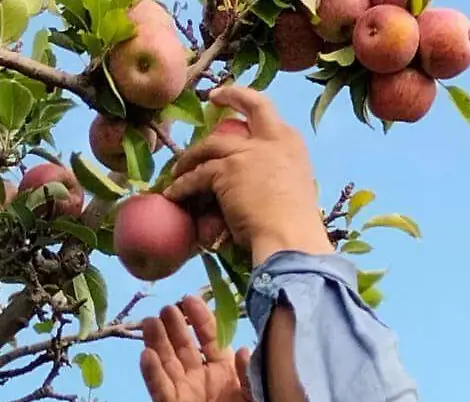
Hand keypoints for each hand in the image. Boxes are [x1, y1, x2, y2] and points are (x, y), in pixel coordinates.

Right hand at [139, 295, 268, 401]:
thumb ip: (250, 377)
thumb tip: (244, 348)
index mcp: (224, 371)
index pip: (209, 337)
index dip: (200, 318)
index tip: (189, 298)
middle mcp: (200, 377)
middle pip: (183, 345)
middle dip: (174, 325)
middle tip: (165, 307)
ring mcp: (182, 393)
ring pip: (166, 361)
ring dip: (157, 341)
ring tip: (148, 321)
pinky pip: (158, 387)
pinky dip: (151, 371)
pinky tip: (145, 354)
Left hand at [164, 86, 332, 264]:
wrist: (290, 237)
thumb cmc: (294, 224)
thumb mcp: (293, 186)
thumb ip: (277, 172)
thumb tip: (258, 178)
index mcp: (291, 142)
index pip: (268, 112)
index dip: (249, 102)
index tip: (238, 100)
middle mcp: (270, 139)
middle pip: (247, 105)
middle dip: (229, 95)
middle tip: (212, 97)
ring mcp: (246, 152)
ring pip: (210, 145)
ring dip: (191, 157)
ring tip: (179, 171)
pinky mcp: (225, 171)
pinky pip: (196, 176)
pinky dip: (183, 186)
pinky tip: (174, 194)